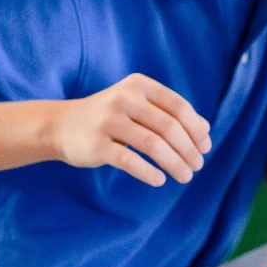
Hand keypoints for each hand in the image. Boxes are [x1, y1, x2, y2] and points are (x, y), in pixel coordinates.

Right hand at [50, 73, 211, 186]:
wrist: (60, 126)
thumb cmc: (110, 117)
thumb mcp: (138, 106)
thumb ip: (169, 113)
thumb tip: (205, 130)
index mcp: (139, 85)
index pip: (179, 107)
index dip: (196, 129)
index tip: (205, 148)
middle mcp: (124, 99)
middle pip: (169, 127)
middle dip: (189, 150)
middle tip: (197, 166)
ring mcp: (108, 121)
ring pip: (154, 145)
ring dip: (175, 164)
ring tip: (185, 176)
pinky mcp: (96, 145)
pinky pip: (130, 161)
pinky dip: (150, 173)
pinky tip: (160, 180)